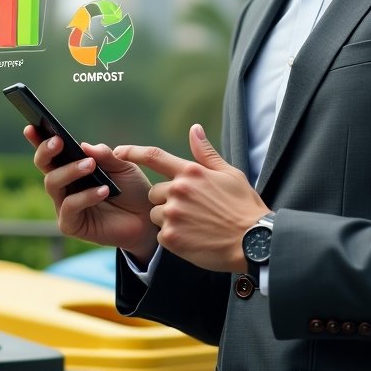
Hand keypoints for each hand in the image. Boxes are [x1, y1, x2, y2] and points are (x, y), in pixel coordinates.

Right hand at [25, 126, 158, 262]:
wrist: (147, 217)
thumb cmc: (132, 188)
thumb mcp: (123, 166)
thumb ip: (105, 156)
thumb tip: (84, 146)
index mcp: (72, 168)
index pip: (51, 153)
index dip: (38, 139)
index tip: (31, 126)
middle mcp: (64, 186)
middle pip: (45, 166)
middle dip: (47, 152)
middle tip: (59, 141)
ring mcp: (65, 206)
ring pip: (53, 184)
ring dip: (70, 171)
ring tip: (91, 165)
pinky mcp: (71, 225)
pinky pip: (69, 207)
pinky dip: (86, 196)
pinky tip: (103, 190)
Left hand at [114, 124, 268, 272]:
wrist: (253, 241)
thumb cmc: (244, 206)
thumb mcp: (229, 174)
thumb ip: (205, 153)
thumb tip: (194, 129)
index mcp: (191, 172)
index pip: (154, 156)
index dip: (132, 152)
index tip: (118, 152)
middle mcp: (178, 190)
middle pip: (155, 192)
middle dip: (166, 199)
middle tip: (191, 210)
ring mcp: (173, 214)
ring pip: (156, 214)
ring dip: (168, 219)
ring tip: (194, 225)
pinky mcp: (171, 237)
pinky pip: (161, 234)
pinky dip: (173, 237)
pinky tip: (193, 238)